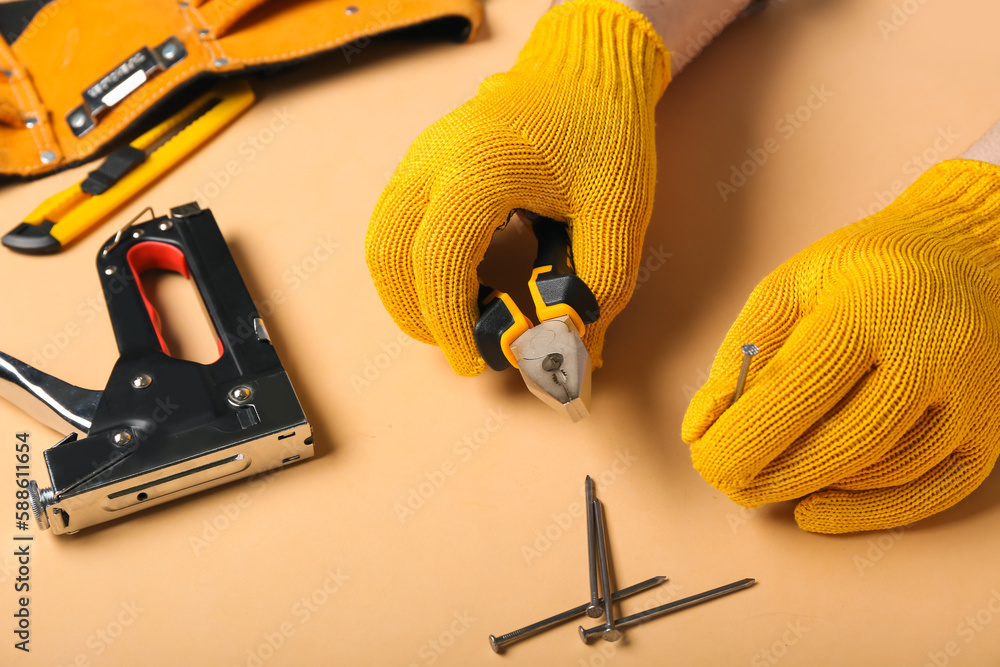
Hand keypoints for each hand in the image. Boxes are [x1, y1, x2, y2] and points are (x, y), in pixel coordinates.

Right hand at [366, 0, 668, 374]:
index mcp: (479, 170)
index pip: (439, 264)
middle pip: (390, 257)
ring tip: (455, 321)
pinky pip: (395, 224)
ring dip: (408, 293)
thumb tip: (572, 341)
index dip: (451, 326)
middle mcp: (432, 162)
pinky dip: (413, 265)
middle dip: (418, 316)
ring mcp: (419, 158)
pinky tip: (460, 281)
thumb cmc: (602, 128)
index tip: (476, 363)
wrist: (582, 68)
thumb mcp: (620, 208)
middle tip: (460, 348)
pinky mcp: (421, 163)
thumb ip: (599, 280)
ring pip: (383, 242)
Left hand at [682, 160, 999, 532]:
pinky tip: (814, 509)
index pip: (797, 389)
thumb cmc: (861, 271)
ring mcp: (970, 396)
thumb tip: (697, 430)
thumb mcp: (788, 286)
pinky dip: (867, 512)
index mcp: (871, 307)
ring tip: (760, 485)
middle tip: (727, 483)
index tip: (704, 461)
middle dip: (772, 475)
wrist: (964, 254)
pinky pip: (931, 493)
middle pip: (843, 442)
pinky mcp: (989, 429)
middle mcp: (931, 353)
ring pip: (883, 472)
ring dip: (811, 489)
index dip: (743, 437)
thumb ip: (740, 354)